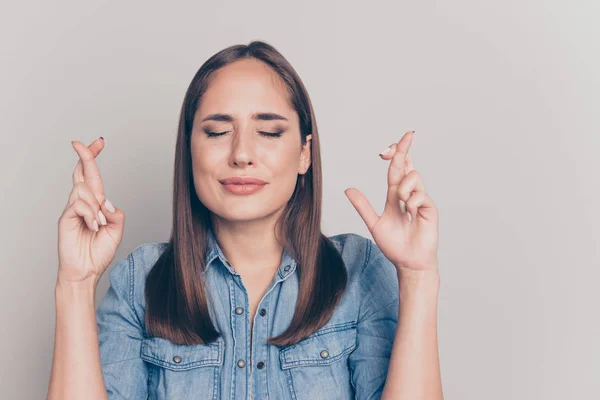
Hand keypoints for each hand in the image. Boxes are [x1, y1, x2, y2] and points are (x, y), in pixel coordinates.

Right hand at [56, 137, 125, 286]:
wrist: (87, 271)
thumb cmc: (99, 252)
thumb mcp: (117, 230)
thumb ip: (116, 213)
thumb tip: (106, 201)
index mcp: (95, 203)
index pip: (93, 175)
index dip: (94, 157)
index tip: (99, 142)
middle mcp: (83, 203)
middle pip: (82, 172)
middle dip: (85, 155)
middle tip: (81, 142)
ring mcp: (73, 209)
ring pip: (84, 190)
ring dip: (96, 206)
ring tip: (99, 223)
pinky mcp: (66, 218)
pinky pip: (79, 205)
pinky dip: (90, 214)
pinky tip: (93, 226)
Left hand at [345, 130, 438, 275]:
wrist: (408, 262)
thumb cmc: (394, 245)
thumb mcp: (374, 223)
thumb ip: (362, 206)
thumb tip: (348, 190)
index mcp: (395, 195)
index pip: (396, 168)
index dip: (396, 153)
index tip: (394, 142)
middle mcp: (409, 194)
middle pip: (407, 164)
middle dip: (405, 148)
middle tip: (408, 135)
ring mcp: (421, 200)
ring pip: (413, 177)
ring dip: (404, 187)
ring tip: (402, 205)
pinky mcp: (430, 208)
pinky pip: (420, 195)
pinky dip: (412, 202)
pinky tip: (411, 213)